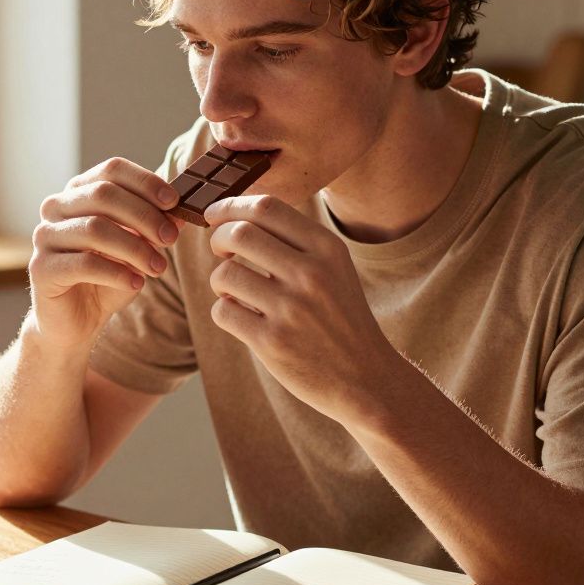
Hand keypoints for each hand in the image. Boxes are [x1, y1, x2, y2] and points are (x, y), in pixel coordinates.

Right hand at [28, 157, 185, 347]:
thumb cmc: (107, 278)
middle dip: (144, 215)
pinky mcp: (41, 268)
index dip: (145, 182)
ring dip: (135, 248)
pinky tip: (136, 283)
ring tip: (158, 268)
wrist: (76, 321)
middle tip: (170, 238)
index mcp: (79, 192)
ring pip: (95, 228)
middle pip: (103, 194)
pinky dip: (117, 273)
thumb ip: (153, 227)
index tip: (174, 202)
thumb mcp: (137, 248)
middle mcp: (56, 207)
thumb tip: (180, 212)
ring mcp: (45, 236)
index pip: (112, 170)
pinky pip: (84, 263)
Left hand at [204, 195, 391, 421]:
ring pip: (224, 274)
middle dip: (217, 238)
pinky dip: (223, 310)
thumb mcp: (335, 269)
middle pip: (239, 233)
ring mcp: (291, 309)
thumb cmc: (342, 318)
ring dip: (219, 280)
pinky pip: (223, 312)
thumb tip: (237, 215)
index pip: (267, 207)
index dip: (231, 206)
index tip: (216, 214)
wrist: (367, 379)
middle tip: (220, 251)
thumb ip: (297, 241)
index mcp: (328, 249)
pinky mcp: (272, 342)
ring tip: (233, 290)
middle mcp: (311, 274)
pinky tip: (240, 315)